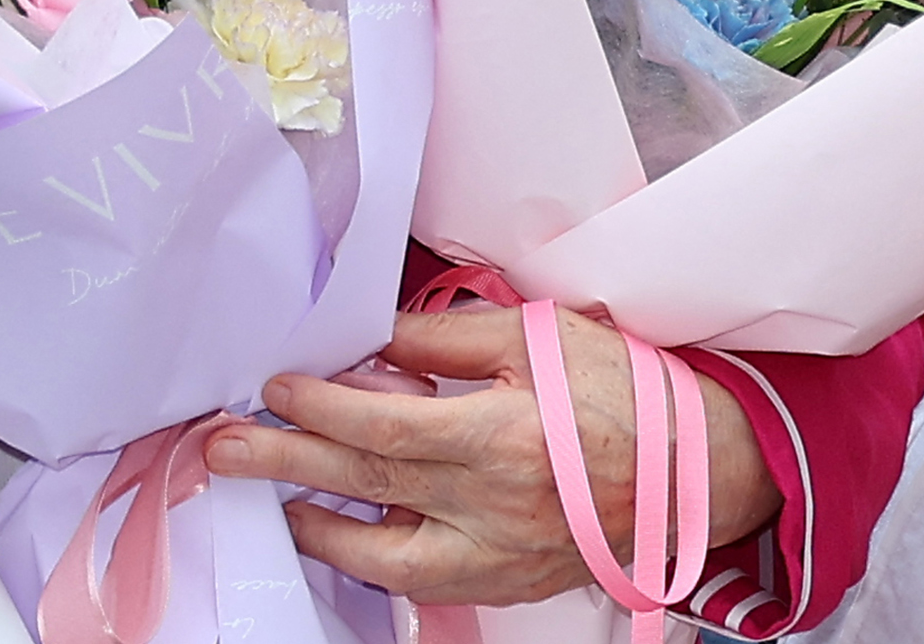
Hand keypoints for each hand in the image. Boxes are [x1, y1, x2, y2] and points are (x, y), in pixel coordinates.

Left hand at [202, 307, 775, 607]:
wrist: (700, 468)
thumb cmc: (622, 391)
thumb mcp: (534, 338)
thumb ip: (445, 341)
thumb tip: (374, 342)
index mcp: (501, 437)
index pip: (381, 428)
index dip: (317, 407)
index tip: (272, 387)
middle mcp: (494, 508)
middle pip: (366, 488)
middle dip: (285, 464)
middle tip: (223, 450)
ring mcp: (501, 557)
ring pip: (387, 558)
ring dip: (321, 527)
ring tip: (278, 500)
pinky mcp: (510, 584)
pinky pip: (427, 584)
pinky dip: (378, 562)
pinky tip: (348, 536)